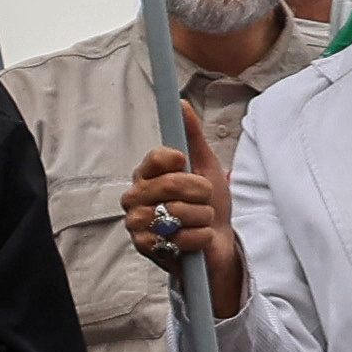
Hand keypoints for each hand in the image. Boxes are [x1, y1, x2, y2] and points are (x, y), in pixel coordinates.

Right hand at [118, 147, 243, 319]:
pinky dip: (199, 239)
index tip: (188, 166)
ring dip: (202, 218)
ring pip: (179, 211)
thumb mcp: (205, 166)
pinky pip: (181, 237)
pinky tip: (195, 240)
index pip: (157, 158)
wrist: (217, 245)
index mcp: (146, 175)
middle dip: (201, 193)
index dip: (180, 162)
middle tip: (204, 201)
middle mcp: (135, 197)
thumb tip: (181, 104)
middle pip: (171, 183)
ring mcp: (137, 223)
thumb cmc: (209, 206)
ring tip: (200, 222)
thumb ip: (192, 136)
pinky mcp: (144, 247)